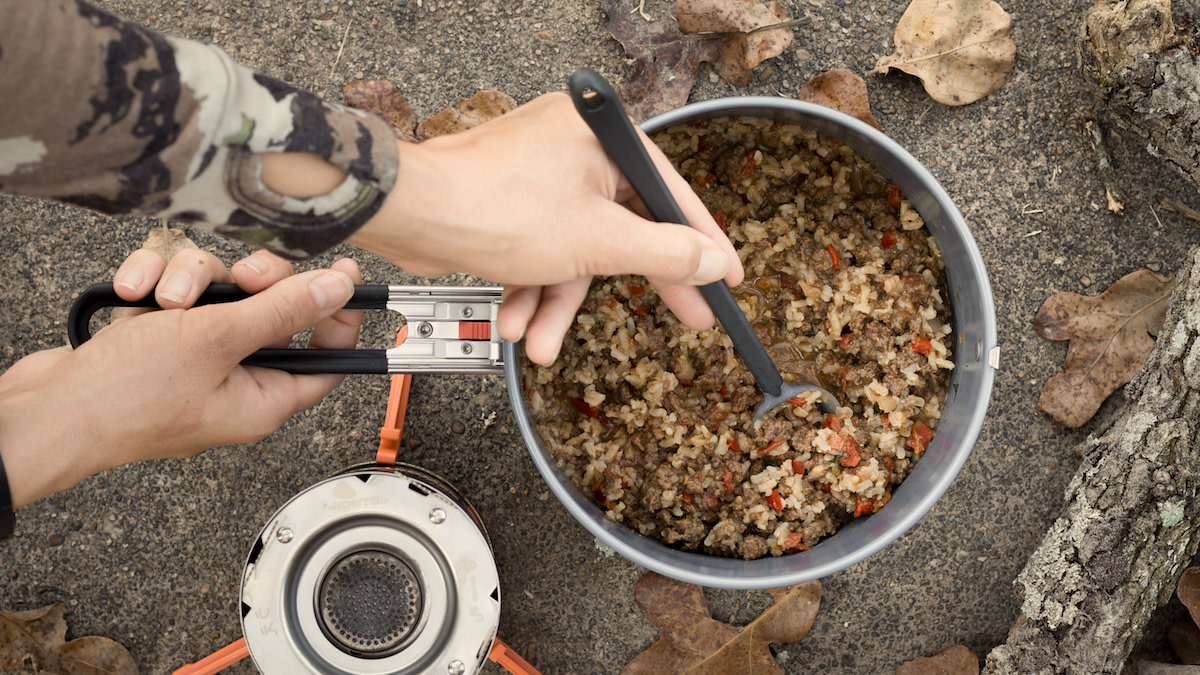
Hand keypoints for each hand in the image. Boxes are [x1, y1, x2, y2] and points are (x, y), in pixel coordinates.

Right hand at [0, 249, 362, 507]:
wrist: (46, 411)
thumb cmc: (126, 397)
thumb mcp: (217, 342)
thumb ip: (281, 310)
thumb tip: (337, 290)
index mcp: (265, 398)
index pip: (327, 355)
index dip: (338, 315)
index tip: (344, 274)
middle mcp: (235, 379)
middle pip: (272, 310)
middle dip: (252, 282)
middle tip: (240, 277)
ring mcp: (194, 359)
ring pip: (217, 292)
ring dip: (190, 280)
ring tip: (164, 300)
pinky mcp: (157, 340)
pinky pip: (173, 294)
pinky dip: (153, 284)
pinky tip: (132, 294)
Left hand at [345, 92, 744, 363]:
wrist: (406, 214)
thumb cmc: (491, 207)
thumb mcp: (595, 242)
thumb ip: (661, 253)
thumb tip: (709, 261)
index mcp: (602, 137)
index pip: (672, 193)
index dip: (704, 242)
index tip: (727, 276)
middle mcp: (573, 149)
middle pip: (625, 225)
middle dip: (630, 284)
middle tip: (685, 318)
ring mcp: (539, 174)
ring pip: (575, 248)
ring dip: (558, 301)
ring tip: (542, 342)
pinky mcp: (511, 200)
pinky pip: (540, 247)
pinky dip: (531, 286)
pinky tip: (515, 321)